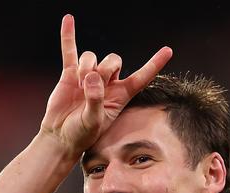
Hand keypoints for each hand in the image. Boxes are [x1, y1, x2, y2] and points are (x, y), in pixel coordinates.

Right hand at [40, 14, 171, 157]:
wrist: (61, 136)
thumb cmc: (81, 134)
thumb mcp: (93, 122)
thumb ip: (96, 100)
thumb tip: (92, 78)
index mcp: (120, 95)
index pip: (141, 77)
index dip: (154, 64)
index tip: (168, 51)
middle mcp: (108, 83)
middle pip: (114, 60)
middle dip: (104, 69)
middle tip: (92, 86)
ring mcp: (89, 76)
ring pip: (92, 56)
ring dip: (86, 67)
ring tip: (78, 85)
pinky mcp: (70, 74)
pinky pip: (70, 51)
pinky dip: (69, 36)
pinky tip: (69, 19)